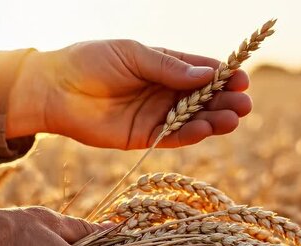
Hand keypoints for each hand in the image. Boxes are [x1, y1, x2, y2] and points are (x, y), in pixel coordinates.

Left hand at [7, 40, 251, 148]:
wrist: (55, 89)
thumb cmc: (91, 61)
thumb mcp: (133, 54)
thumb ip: (169, 66)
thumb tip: (209, 72)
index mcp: (163, 66)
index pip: (200, 71)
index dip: (222, 75)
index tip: (242, 79)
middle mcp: (163, 92)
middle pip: (203, 98)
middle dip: (225, 101)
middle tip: (245, 104)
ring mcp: (155, 115)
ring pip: (193, 120)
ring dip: (214, 120)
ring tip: (234, 118)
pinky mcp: (144, 136)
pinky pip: (173, 137)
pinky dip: (191, 134)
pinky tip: (207, 129)